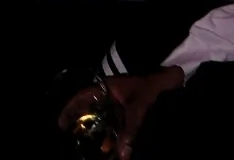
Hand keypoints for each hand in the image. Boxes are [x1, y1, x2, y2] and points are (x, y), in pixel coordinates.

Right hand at [56, 69, 182, 158]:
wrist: (172, 80)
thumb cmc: (152, 86)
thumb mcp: (140, 106)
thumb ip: (130, 130)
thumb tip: (122, 155)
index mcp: (107, 88)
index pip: (82, 97)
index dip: (70, 109)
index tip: (61, 124)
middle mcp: (111, 96)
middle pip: (91, 111)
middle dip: (83, 126)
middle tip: (73, 139)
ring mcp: (121, 104)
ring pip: (105, 121)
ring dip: (101, 135)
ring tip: (97, 151)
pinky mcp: (132, 112)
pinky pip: (118, 126)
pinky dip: (115, 137)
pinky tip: (114, 150)